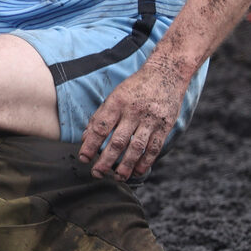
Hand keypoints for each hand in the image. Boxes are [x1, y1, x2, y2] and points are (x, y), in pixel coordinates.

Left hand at [78, 58, 190, 179]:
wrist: (166, 73)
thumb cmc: (135, 87)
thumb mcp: (114, 95)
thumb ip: (100, 116)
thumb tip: (85, 138)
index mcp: (117, 102)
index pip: (100, 127)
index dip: (90, 145)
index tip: (83, 159)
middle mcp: (133, 111)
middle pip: (118, 141)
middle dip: (106, 160)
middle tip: (97, 173)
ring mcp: (151, 119)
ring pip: (136, 147)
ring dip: (126, 165)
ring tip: (118, 177)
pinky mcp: (165, 125)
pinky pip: (154, 147)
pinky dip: (146, 161)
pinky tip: (137, 171)